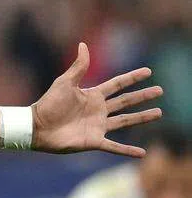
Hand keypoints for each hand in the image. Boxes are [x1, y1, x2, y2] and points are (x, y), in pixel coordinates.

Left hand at [32, 43, 162, 157]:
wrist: (37, 127)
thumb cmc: (48, 104)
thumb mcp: (65, 82)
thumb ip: (78, 66)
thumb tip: (83, 44)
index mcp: (92, 95)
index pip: (117, 84)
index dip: (132, 78)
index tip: (148, 71)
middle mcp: (98, 110)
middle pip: (126, 101)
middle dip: (143, 96)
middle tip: (161, 91)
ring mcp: (98, 126)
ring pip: (126, 121)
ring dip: (142, 117)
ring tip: (159, 112)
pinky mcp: (94, 141)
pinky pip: (115, 147)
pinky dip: (128, 150)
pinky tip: (142, 153)